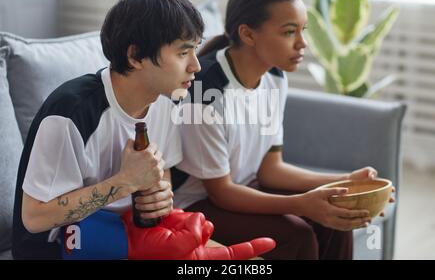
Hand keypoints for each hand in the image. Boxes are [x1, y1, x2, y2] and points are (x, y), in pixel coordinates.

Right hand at [119, 139, 164, 191]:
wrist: (127, 182)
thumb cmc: (126, 166)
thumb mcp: (126, 152)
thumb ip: (130, 142)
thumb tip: (133, 139)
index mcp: (148, 153)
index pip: (155, 145)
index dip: (151, 146)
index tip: (149, 148)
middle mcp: (155, 161)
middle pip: (160, 153)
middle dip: (155, 154)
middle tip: (149, 157)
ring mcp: (157, 170)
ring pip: (162, 162)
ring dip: (158, 162)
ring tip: (152, 164)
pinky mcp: (158, 177)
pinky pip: (161, 171)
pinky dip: (158, 171)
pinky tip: (152, 171)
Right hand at [122, 209, 275, 259]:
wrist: (126, 239)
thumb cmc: (148, 251)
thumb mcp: (175, 248)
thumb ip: (194, 234)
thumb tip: (202, 221)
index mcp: (198, 258)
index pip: (231, 256)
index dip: (251, 248)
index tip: (271, 242)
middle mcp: (195, 246)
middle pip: (209, 229)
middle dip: (196, 228)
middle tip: (172, 232)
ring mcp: (187, 232)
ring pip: (198, 218)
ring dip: (182, 221)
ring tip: (164, 227)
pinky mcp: (179, 221)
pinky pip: (186, 212)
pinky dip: (176, 214)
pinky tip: (163, 221)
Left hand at [133, 180, 173, 219]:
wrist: (159, 198)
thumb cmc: (151, 190)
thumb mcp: (151, 185)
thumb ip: (146, 184)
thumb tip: (136, 185)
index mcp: (166, 185)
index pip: (158, 186)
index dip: (148, 189)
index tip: (140, 192)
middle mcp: (169, 193)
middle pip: (156, 197)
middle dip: (144, 199)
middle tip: (136, 200)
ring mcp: (170, 202)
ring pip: (157, 205)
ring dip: (145, 207)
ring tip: (137, 206)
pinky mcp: (169, 210)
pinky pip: (158, 213)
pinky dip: (149, 215)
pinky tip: (142, 214)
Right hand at [297, 188, 371, 230]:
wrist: (300, 206)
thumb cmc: (311, 197)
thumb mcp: (322, 191)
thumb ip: (335, 191)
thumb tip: (347, 190)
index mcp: (329, 210)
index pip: (347, 213)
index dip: (358, 213)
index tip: (366, 212)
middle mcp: (329, 219)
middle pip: (348, 223)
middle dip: (359, 222)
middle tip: (369, 219)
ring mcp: (328, 223)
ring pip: (344, 228)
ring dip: (355, 226)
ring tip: (365, 224)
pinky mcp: (326, 224)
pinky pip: (340, 228)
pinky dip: (348, 227)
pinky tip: (354, 225)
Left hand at [348, 167, 395, 217]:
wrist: (346, 183)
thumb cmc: (357, 176)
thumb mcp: (365, 171)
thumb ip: (371, 171)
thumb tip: (372, 177)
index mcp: (378, 187)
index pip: (387, 188)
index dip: (391, 189)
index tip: (393, 190)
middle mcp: (376, 195)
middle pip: (385, 199)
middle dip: (389, 200)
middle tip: (391, 200)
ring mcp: (370, 201)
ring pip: (378, 208)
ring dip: (381, 211)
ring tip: (382, 213)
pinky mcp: (364, 207)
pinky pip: (368, 212)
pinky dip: (370, 216)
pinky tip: (370, 219)